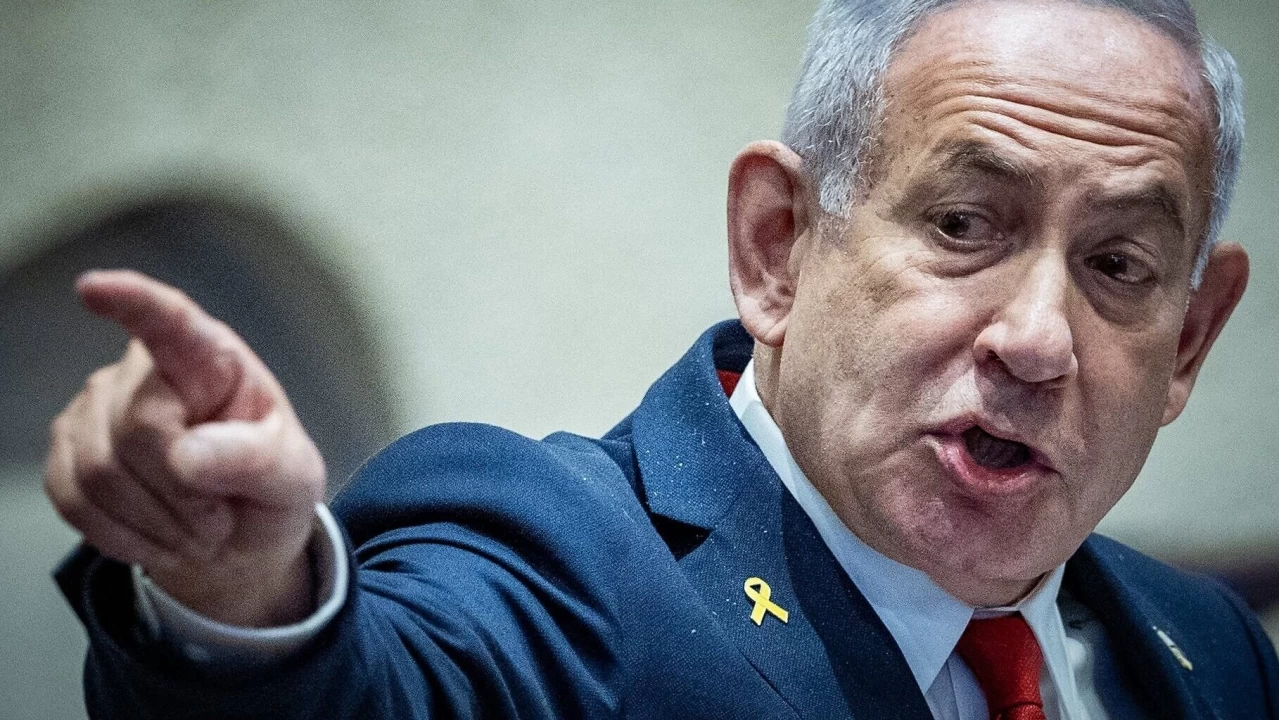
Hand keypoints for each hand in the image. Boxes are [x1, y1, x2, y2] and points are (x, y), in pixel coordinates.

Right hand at [44, 270, 325, 626]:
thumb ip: (256, 460)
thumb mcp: (293, 478)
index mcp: (212, 361)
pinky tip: (155, 529)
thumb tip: (189, 456)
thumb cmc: (268, 491)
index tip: (97, 288)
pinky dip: (122, 534)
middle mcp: (146, 372)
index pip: (171, 323)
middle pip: (138, 429)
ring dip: (156, 520)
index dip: (134, 303)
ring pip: (99, 471)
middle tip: (218, 515)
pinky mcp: (65, 453)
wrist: (236, 542)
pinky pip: (74, 500)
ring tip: (194, 524)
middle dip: (183, 492)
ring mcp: (97, 409)